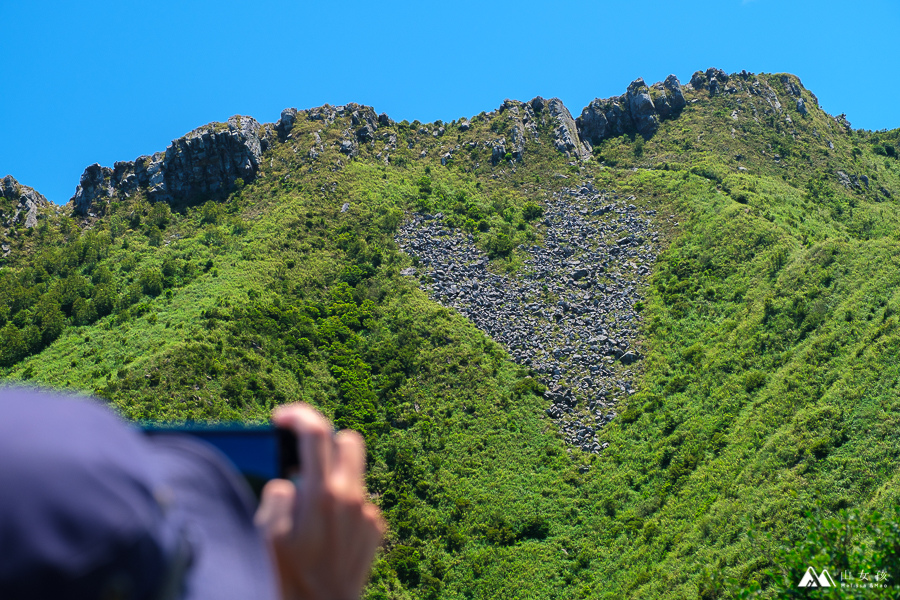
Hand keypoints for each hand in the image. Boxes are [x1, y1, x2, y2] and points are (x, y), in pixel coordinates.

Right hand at [255, 404, 384, 599]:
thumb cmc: (290, 578)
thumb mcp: (267, 536)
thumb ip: (277, 495)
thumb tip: (288, 479)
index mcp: (323, 492)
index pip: (316, 431)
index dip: (297, 415)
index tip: (281, 418)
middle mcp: (352, 496)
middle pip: (347, 440)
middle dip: (324, 441)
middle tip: (300, 458)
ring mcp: (367, 512)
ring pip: (352, 473)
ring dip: (331, 477)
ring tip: (308, 506)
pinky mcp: (375, 528)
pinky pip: (357, 501)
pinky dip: (341, 505)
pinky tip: (325, 530)